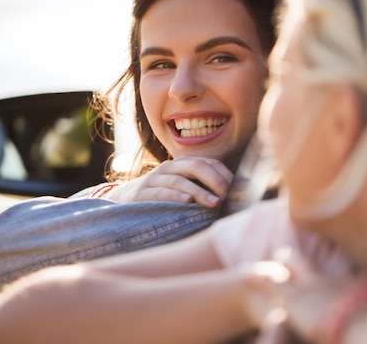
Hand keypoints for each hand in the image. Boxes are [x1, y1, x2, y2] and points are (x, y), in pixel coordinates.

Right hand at [103, 156, 233, 207]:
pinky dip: (176, 197)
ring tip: (214, 203)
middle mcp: (171, 167)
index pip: (209, 162)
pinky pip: (161, 193)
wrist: (128, 198)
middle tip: (228, 196)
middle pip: (196, 166)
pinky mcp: (143, 192)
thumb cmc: (166, 194)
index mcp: (184, 163)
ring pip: (180, 180)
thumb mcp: (185, 186)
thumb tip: (235, 199)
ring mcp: (156, 178)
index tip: (238, 190)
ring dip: (199, 192)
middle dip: (215, 181)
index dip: (225, 174)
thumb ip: (205, 188)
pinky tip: (187, 203)